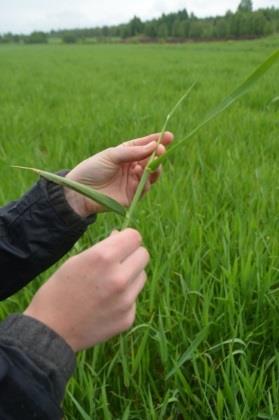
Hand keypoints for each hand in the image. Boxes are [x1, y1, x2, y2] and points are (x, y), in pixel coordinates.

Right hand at [24, 229, 148, 351]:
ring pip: (141, 276)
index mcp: (103, 257)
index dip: (126, 238)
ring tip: (108, 284)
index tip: (120, 243)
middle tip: (118, 261)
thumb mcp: (76, 261)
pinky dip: (124, 297)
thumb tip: (121, 235)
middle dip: (132, 255)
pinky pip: (134, 298)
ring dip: (130, 275)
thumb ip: (104, 247)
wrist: (51, 331)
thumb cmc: (59, 290)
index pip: (134, 237)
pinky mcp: (128, 318)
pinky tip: (105, 303)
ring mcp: (126, 300)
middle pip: (144, 255)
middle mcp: (119, 277)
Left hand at [64, 132, 172, 216]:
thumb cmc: (92, 169)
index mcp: (125, 154)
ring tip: (149, 163)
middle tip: (161, 150)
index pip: (144, 146)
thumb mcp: (111, 155)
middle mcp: (131, 167)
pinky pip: (145, 188)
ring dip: (153, 167)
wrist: (80, 191)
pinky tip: (137, 173)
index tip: (169, 136)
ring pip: (151, 174)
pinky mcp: (132, 196)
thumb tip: (154, 146)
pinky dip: (145, 180)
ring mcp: (133, 182)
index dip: (156, 141)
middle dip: (158, 155)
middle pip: (151, 160)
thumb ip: (133, 152)